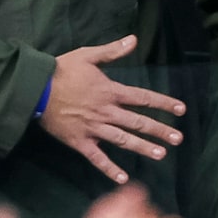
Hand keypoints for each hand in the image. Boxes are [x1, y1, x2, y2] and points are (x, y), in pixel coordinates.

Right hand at [39, 36, 185, 183]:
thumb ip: (113, 51)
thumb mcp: (88, 54)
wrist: (36, 89)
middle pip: (138, 122)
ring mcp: (93, 129)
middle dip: (159, 131)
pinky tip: (123, 178)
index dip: (163, 103)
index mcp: (110, 91)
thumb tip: (134, 39)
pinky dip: (110, 169)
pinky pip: (97, 158)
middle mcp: (106, 111)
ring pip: (123, 140)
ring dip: (143, 148)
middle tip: (178, 139)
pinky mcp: (79, 142)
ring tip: (161, 155)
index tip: (181, 110)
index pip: (142, 98)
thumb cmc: (62, 70)